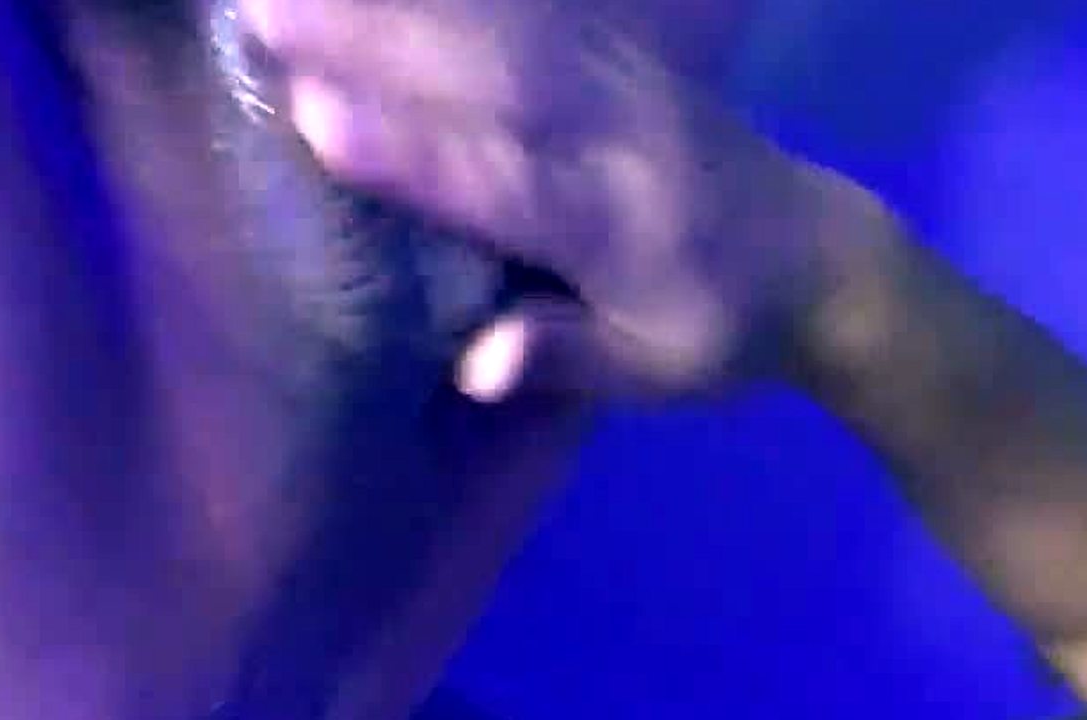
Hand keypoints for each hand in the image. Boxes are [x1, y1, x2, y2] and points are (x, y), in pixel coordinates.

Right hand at [242, 0, 831, 403]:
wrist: (821, 259)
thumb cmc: (720, 329)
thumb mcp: (654, 370)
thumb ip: (566, 358)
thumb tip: (473, 365)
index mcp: (618, 226)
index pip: (503, 183)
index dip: (412, 154)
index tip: (316, 121)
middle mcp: (617, 138)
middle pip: (494, 78)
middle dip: (379, 40)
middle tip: (266, 13)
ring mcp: (625, 83)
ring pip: (506, 27)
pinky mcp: (628, 57)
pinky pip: (535, 10)